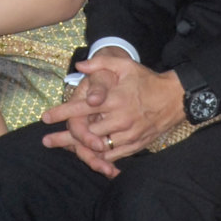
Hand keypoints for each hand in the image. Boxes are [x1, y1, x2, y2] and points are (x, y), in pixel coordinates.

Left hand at [42, 56, 184, 169]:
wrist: (174, 98)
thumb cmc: (146, 80)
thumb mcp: (125, 66)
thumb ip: (100, 64)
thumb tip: (79, 65)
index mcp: (114, 99)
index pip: (82, 107)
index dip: (62, 113)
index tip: (45, 118)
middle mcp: (119, 118)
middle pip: (86, 132)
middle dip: (65, 138)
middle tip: (48, 141)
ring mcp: (128, 134)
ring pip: (98, 147)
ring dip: (80, 149)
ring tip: (64, 150)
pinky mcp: (136, 144)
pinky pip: (113, 156)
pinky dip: (99, 157)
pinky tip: (88, 155)